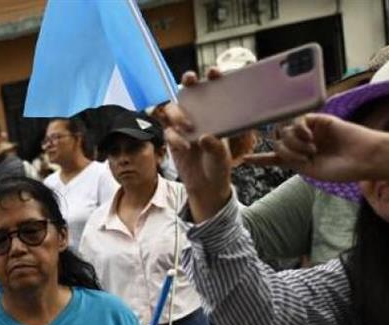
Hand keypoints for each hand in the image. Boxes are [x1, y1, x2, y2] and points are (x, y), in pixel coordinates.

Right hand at [162, 70, 233, 221]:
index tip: (213, 72)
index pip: (214, 90)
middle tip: (189, 80)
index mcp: (216, 115)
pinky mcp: (173, 140)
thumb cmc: (218, 167)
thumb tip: (204, 137)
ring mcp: (184, 127)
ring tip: (186, 127)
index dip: (213, 77)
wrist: (205, 187)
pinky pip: (166, 131)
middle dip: (188, 83)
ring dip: (176, 113)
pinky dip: (172, 136)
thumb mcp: (222, 157)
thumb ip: (215, 147)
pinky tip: (182, 146)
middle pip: (189, 91)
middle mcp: (200, 116)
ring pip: (173, 109)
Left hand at [243, 113, 388, 182]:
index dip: (260, 158)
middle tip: (305, 156)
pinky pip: (298, 120)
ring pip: (285, 131)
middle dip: (285, 149)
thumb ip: (291, 159)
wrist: (364, 157)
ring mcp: (310, 130)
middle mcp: (302, 143)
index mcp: (300, 158)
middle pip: (277, 141)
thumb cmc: (341, 168)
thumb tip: (276, 147)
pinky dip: (300, 130)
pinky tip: (312, 137)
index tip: (244, 160)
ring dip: (294, 142)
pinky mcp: (318, 119)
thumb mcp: (310, 169)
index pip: (275, 157)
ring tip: (312, 149)